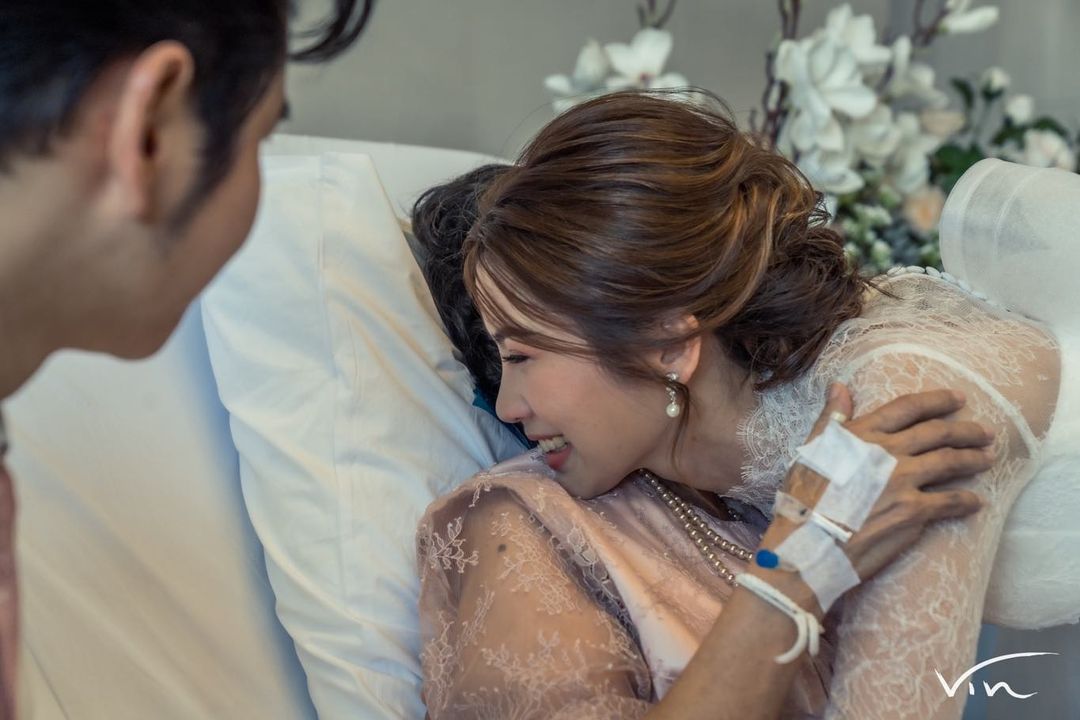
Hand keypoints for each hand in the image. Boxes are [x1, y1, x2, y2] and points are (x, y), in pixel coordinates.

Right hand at [775, 382, 993, 587]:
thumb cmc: (803, 498)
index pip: (908, 407)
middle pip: (938, 433)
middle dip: (966, 430)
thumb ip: (831, 418)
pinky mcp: (914, 512)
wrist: (808, 542)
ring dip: (973, 459)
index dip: (937, 400)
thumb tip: (840, 386)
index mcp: (863, 433)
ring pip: (950, 462)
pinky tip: (976, 501)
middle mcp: (888, 452)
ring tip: (988, 458)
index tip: (958, 399)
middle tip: (985, 432)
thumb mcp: (812, 449)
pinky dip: (967, 501)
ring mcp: (904, 481)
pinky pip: (950, 502)